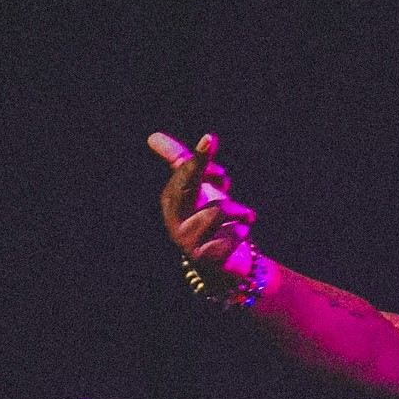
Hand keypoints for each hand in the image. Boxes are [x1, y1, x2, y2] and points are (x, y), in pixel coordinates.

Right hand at [148, 131, 256, 277]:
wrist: (225, 261)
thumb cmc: (211, 218)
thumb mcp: (202, 188)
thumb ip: (187, 163)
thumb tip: (152, 137)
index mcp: (172, 199)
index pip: (183, 173)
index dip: (197, 157)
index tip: (209, 138)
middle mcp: (174, 220)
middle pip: (186, 189)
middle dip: (205, 177)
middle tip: (222, 168)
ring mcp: (187, 240)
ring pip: (216, 212)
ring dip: (239, 211)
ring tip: (247, 215)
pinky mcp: (205, 258)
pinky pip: (231, 235)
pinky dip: (242, 231)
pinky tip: (240, 235)